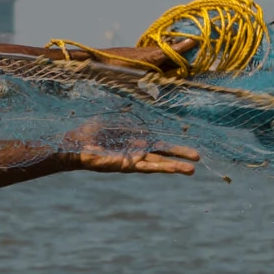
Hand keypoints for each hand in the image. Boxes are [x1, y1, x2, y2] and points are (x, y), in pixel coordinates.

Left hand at [59, 117, 198, 174]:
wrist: (75, 143)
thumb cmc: (90, 131)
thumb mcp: (113, 118)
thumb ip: (127, 113)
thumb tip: (136, 103)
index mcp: (135, 140)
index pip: (159, 144)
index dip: (173, 146)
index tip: (187, 147)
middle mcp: (137, 152)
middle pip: (164, 154)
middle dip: (180, 156)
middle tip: (198, 158)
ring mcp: (133, 160)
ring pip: (159, 164)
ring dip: (175, 167)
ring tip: (192, 170)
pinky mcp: (127, 166)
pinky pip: (148, 167)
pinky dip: (162, 168)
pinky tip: (174, 169)